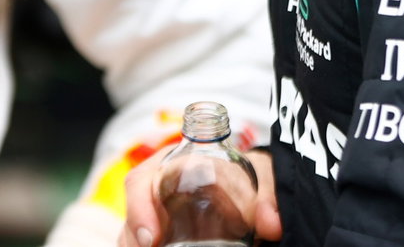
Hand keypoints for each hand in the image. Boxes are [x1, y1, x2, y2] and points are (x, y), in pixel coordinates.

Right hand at [118, 146, 280, 246]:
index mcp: (174, 165)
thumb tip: (270, 224)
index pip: (140, 180)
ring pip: (133, 233)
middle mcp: (159, 190)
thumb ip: (268, 196)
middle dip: (133, 238)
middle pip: (132, 214)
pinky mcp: (166, 235)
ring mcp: (159, 216)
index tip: (150, 236)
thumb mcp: (263, 179)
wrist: (257, 191)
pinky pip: (146, 243)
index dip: (138, 207)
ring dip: (136, 245)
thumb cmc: (252, 178)